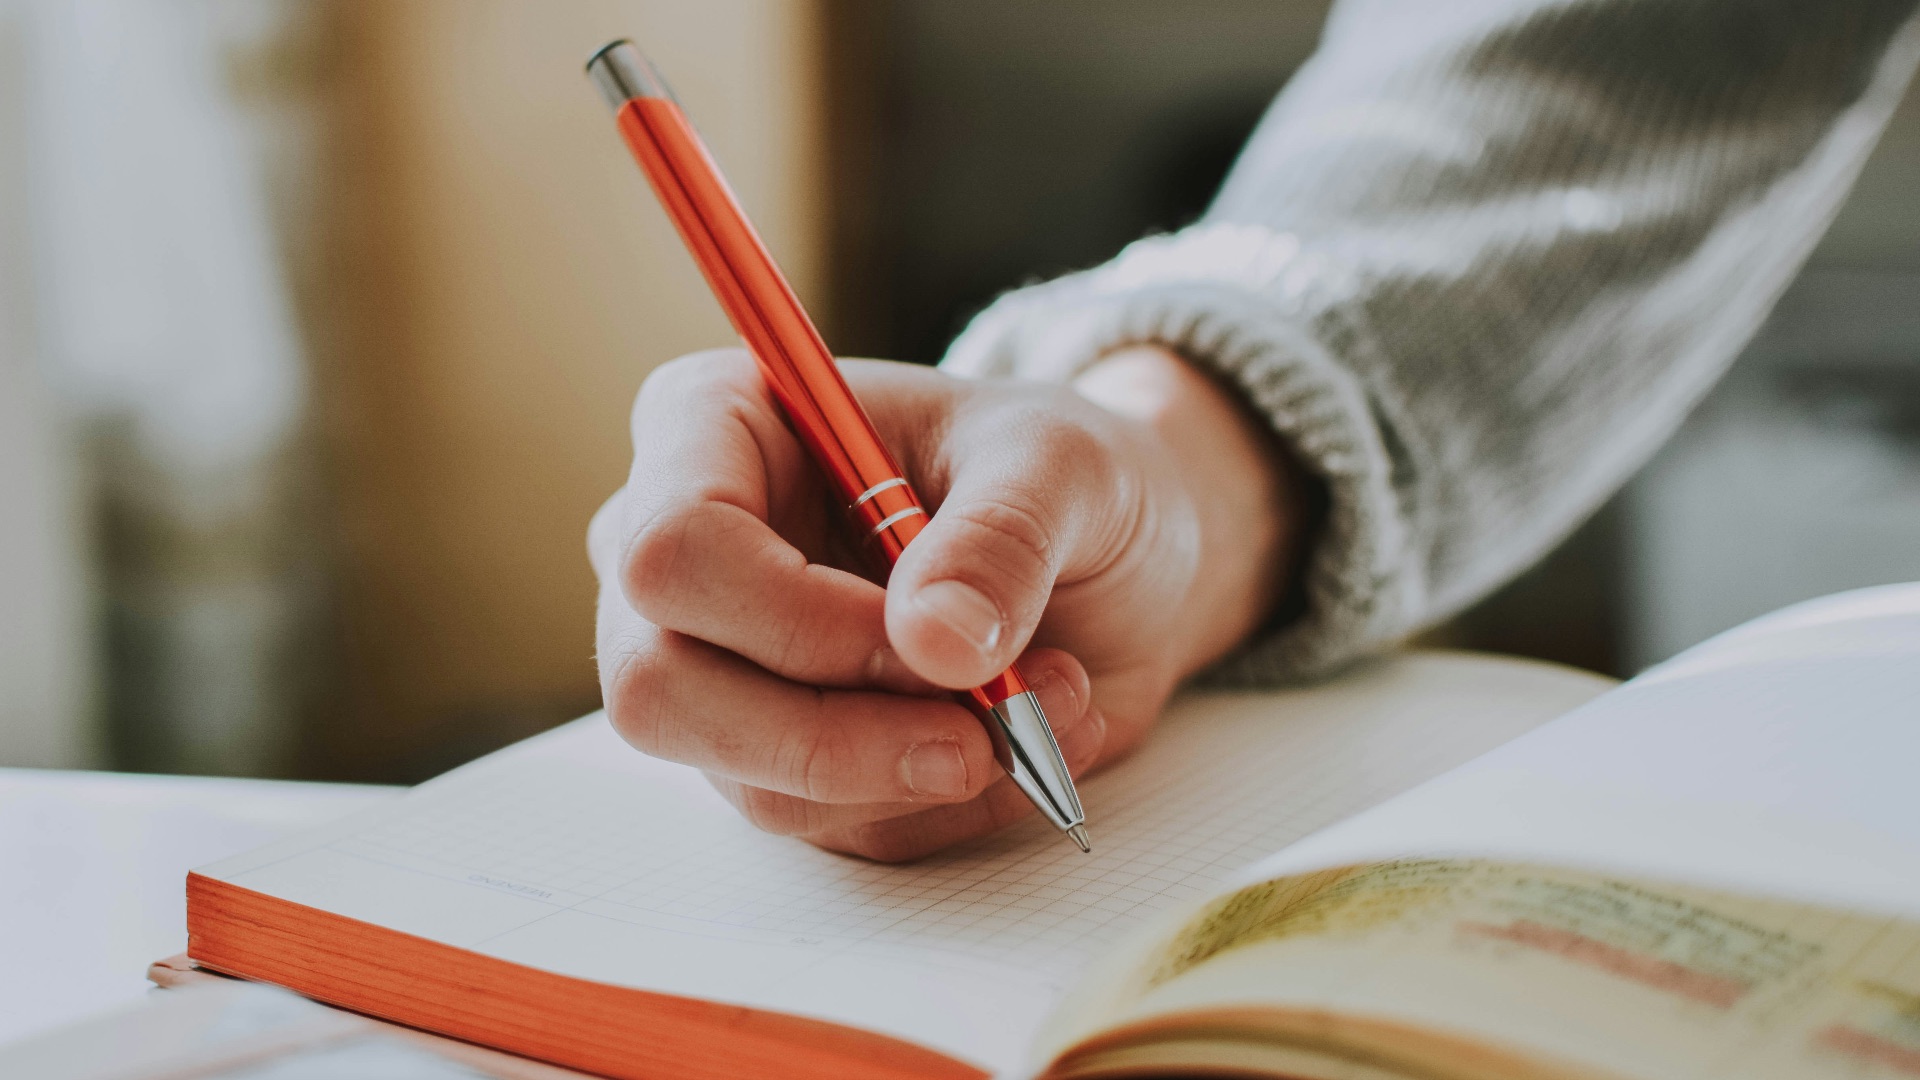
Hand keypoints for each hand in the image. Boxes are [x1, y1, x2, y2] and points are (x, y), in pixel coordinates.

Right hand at [588, 344, 1299, 859]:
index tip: (932, 640)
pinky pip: (833, 825)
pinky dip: (948, 801)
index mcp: (714, 427)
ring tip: (1051, 697)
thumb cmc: (1059, 473)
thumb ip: (1001, 537)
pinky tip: (1028, 734)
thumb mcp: (1063, 464)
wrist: (1114, 553)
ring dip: (920, 767)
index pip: (672, 549)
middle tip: (982, 729)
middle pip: (661, 689)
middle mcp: (685, 556)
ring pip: (752, 779)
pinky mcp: (779, 757)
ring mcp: (718, 668)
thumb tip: (936, 643)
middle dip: (836, 735)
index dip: (793, 619)